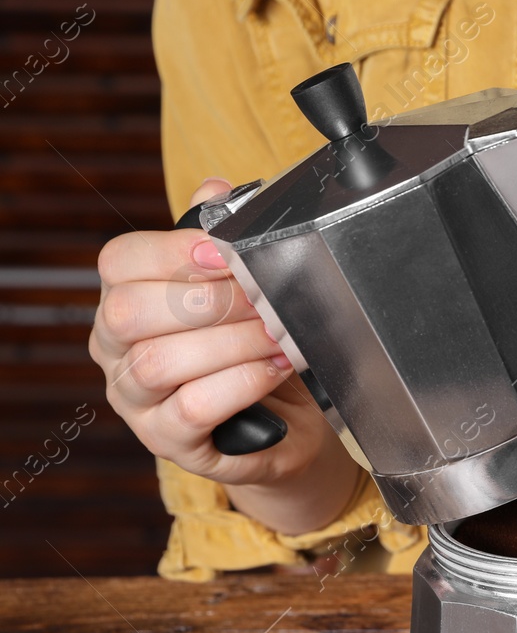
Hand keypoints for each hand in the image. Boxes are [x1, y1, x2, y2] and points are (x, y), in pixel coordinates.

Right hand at [89, 179, 358, 532]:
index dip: (173, 251)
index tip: (229, 253)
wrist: (287, 420)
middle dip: (209, 300)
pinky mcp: (167, 440)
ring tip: (280, 336)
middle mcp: (114, 348)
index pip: (119, 262)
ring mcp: (134, 398)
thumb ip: (222, 240)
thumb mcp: (239, 290)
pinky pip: (192, 409)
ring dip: (232, 343)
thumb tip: (220, 192)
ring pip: (161, 362)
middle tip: (266, 300)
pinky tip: (274, 369)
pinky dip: (240, 383)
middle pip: (130, 312)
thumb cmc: (253, 346)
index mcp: (124, 297)